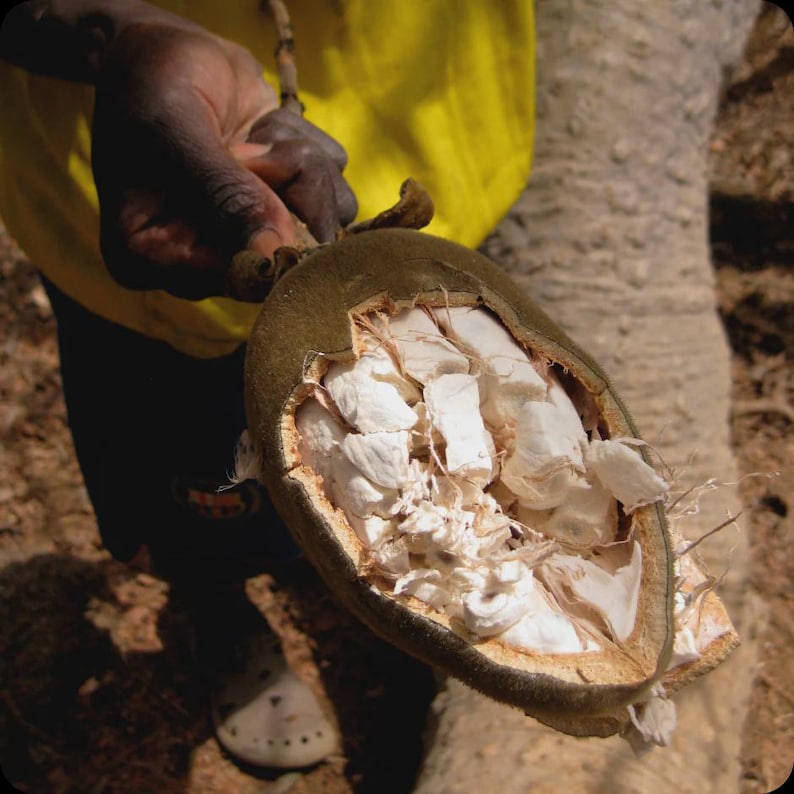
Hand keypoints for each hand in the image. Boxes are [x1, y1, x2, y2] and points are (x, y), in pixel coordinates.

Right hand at [91, 17, 356, 299]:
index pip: (239, 279)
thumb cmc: (151, 83)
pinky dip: (311, 151)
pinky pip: (336, 193)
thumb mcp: (177, 131)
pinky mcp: (288, 210)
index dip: (270, 229)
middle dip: (285, 186)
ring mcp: (254, 239)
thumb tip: (273, 256)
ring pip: (325, 221)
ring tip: (255, 132)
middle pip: (294, 256)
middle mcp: (208, 262)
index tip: (252, 167)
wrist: (171, 49)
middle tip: (249, 143)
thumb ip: (225, 195)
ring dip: (301, 163)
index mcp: (156, 258)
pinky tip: (268, 131)